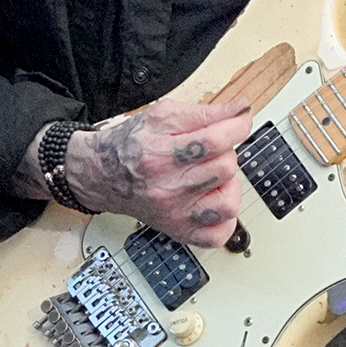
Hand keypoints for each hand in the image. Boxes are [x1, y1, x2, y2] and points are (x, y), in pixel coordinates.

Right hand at [63, 96, 255, 248]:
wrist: (104, 175)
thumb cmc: (132, 145)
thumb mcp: (162, 116)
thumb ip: (204, 112)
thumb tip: (241, 111)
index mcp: (160, 154)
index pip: (214, 141)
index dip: (237, 127)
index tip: (241, 121)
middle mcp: (166, 188)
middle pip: (225, 168)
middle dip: (226, 152)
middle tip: (212, 150)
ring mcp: (174, 214)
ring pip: (229, 203)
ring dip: (229, 185)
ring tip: (214, 176)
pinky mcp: (179, 231)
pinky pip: (219, 235)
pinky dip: (226, 219)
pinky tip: (213, 200)